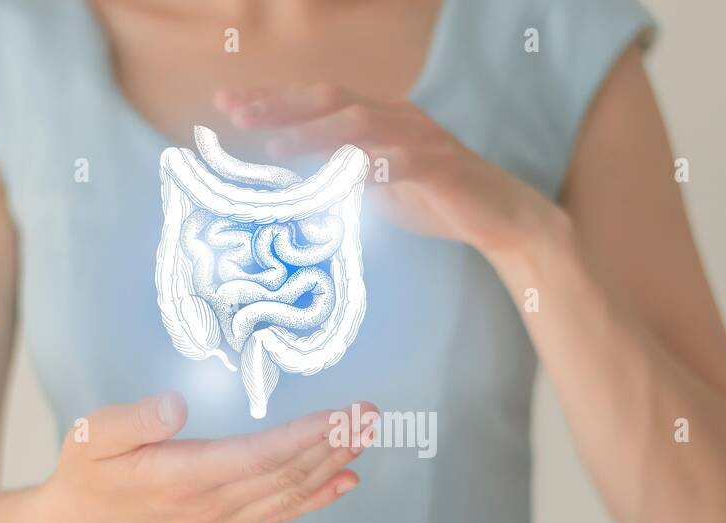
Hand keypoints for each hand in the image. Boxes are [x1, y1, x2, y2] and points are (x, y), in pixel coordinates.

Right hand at [38, 392, 374, 522]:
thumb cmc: (87, 470)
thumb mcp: (91, 434)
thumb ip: (134, 420)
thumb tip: (177, 405)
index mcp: (182, 478)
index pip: (259, 455)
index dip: (307, 435)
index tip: (343, 413)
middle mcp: (210, 506)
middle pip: (287, 474)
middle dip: (334, 443)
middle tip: (371, 414)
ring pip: (291, 493)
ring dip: (334, 464)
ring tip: (366, 434)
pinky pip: (282, 513)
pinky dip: (318, 497)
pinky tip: (346, 480)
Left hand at [213, 84, 567, 255]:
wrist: (499, 218)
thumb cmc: (434, 200)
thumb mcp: (375, 187)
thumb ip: (338, 177)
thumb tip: (293, 184)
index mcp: (376, 119)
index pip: (316, 102)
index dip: (271, 100)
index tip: (226, 105)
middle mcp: (396, 117)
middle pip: (331, 100)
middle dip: (280, 105)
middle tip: (236, 114)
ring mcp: (421, 139)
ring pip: (361, 123)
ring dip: (315, 133)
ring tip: (276, 147)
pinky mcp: (443, 166)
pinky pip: (406, 159)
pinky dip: (375, 164)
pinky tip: (347, 174)